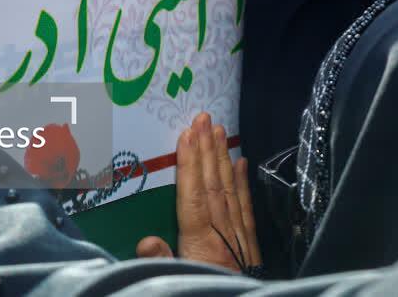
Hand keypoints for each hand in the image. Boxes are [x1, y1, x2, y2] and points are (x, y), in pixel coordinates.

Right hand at [136, 113, 261, 272]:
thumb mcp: (174, 281)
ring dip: (223, 158)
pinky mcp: (250, 245)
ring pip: (229, 190)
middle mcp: (222, 234)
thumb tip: (147, 239)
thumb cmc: (201, 291)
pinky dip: (243, 183)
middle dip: (207, 150)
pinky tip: (242, 163)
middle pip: (213, 185)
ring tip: (220, 130)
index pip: (194, 195)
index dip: (191, 163)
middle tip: (205, 118)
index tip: (188, 135)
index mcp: (201, 243)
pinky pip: (246, 207)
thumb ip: (161, 262)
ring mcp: (238, 237)